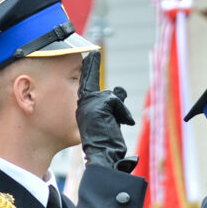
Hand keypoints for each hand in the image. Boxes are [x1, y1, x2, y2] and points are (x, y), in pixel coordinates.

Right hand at [76, 51, 136, 172]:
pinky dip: (123, 113)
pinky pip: (117, 102)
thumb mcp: (112, 118)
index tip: (91, 55)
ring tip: (118, 124)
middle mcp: (83, 103)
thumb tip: (120, 88)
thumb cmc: (108, 142)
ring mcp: (88, 103)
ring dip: (120, 111)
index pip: (86, 84)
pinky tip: (123, 123)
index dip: (89, 69)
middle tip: (94, 52)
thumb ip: (115, 104)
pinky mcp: (97, 104)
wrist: (104, 155)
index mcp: (84, 107)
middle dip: (92, 66)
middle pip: (90, 79)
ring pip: (112, 96)